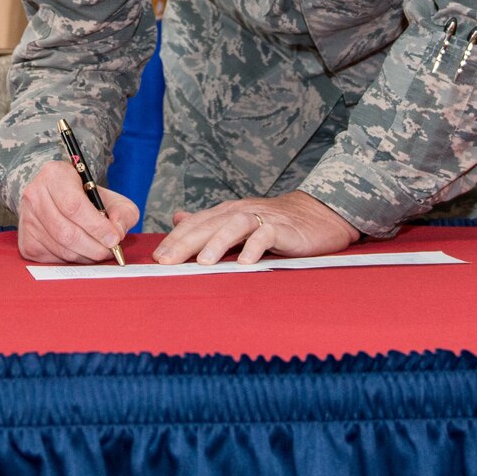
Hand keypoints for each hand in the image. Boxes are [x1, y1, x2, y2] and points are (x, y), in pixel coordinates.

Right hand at [17, 159, 140, 262]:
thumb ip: (122, 212)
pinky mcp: (26, 241)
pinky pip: (52, 259)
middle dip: (94, 247)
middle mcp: (35, 194)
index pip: (74, 206)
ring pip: (61, 248)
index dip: (96, 226)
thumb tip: (117, 233)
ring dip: (85, 256)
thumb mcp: (109, 196)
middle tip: (110, 250)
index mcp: (55, 174)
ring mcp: (27, 219)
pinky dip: (72, 261)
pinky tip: (80, 251)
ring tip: (98, 251)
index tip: (114, 238)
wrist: (56, 197)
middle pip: (66, 232)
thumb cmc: (85, 197)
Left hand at [153, 189, 359, 265]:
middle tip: (167, 262)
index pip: (195, 223)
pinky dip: (255, 247)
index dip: (175, 239)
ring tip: (203, 263)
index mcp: (226, 212)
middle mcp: (240, 212)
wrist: (319, 215)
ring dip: (217, 244)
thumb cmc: (276, 223)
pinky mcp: (284, 228)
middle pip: (208, 225)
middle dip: (185, 243)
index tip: (157, 258)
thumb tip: (177, 218)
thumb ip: (209, 222)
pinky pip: (266, 235)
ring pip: (233, 226)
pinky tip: (246, 262)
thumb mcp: (238, 222)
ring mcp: (262, 219)